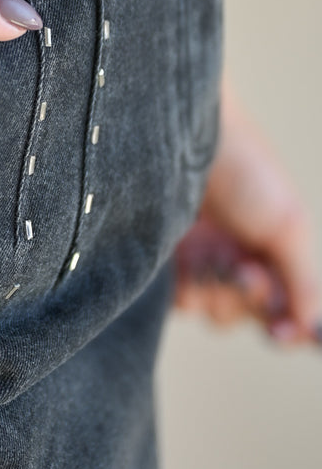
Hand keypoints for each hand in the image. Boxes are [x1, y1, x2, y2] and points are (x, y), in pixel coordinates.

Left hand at [174, 76, 320, 348]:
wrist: (180, 135)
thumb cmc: (244, 168)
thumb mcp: (287, 222)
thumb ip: (302, 279)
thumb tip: (312, 328)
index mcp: (272, 250)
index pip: (283, 308)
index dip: (287, 329)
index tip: (281, 333)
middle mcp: (236, 258)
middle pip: (246, 314)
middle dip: (248, 298)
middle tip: (244, 268)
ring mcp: (198, 260)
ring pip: (211, 312)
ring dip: (215, 292)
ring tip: (210, 252)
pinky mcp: (161, 260)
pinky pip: (176, 302)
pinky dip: (184, 290)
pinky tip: (185, 258)